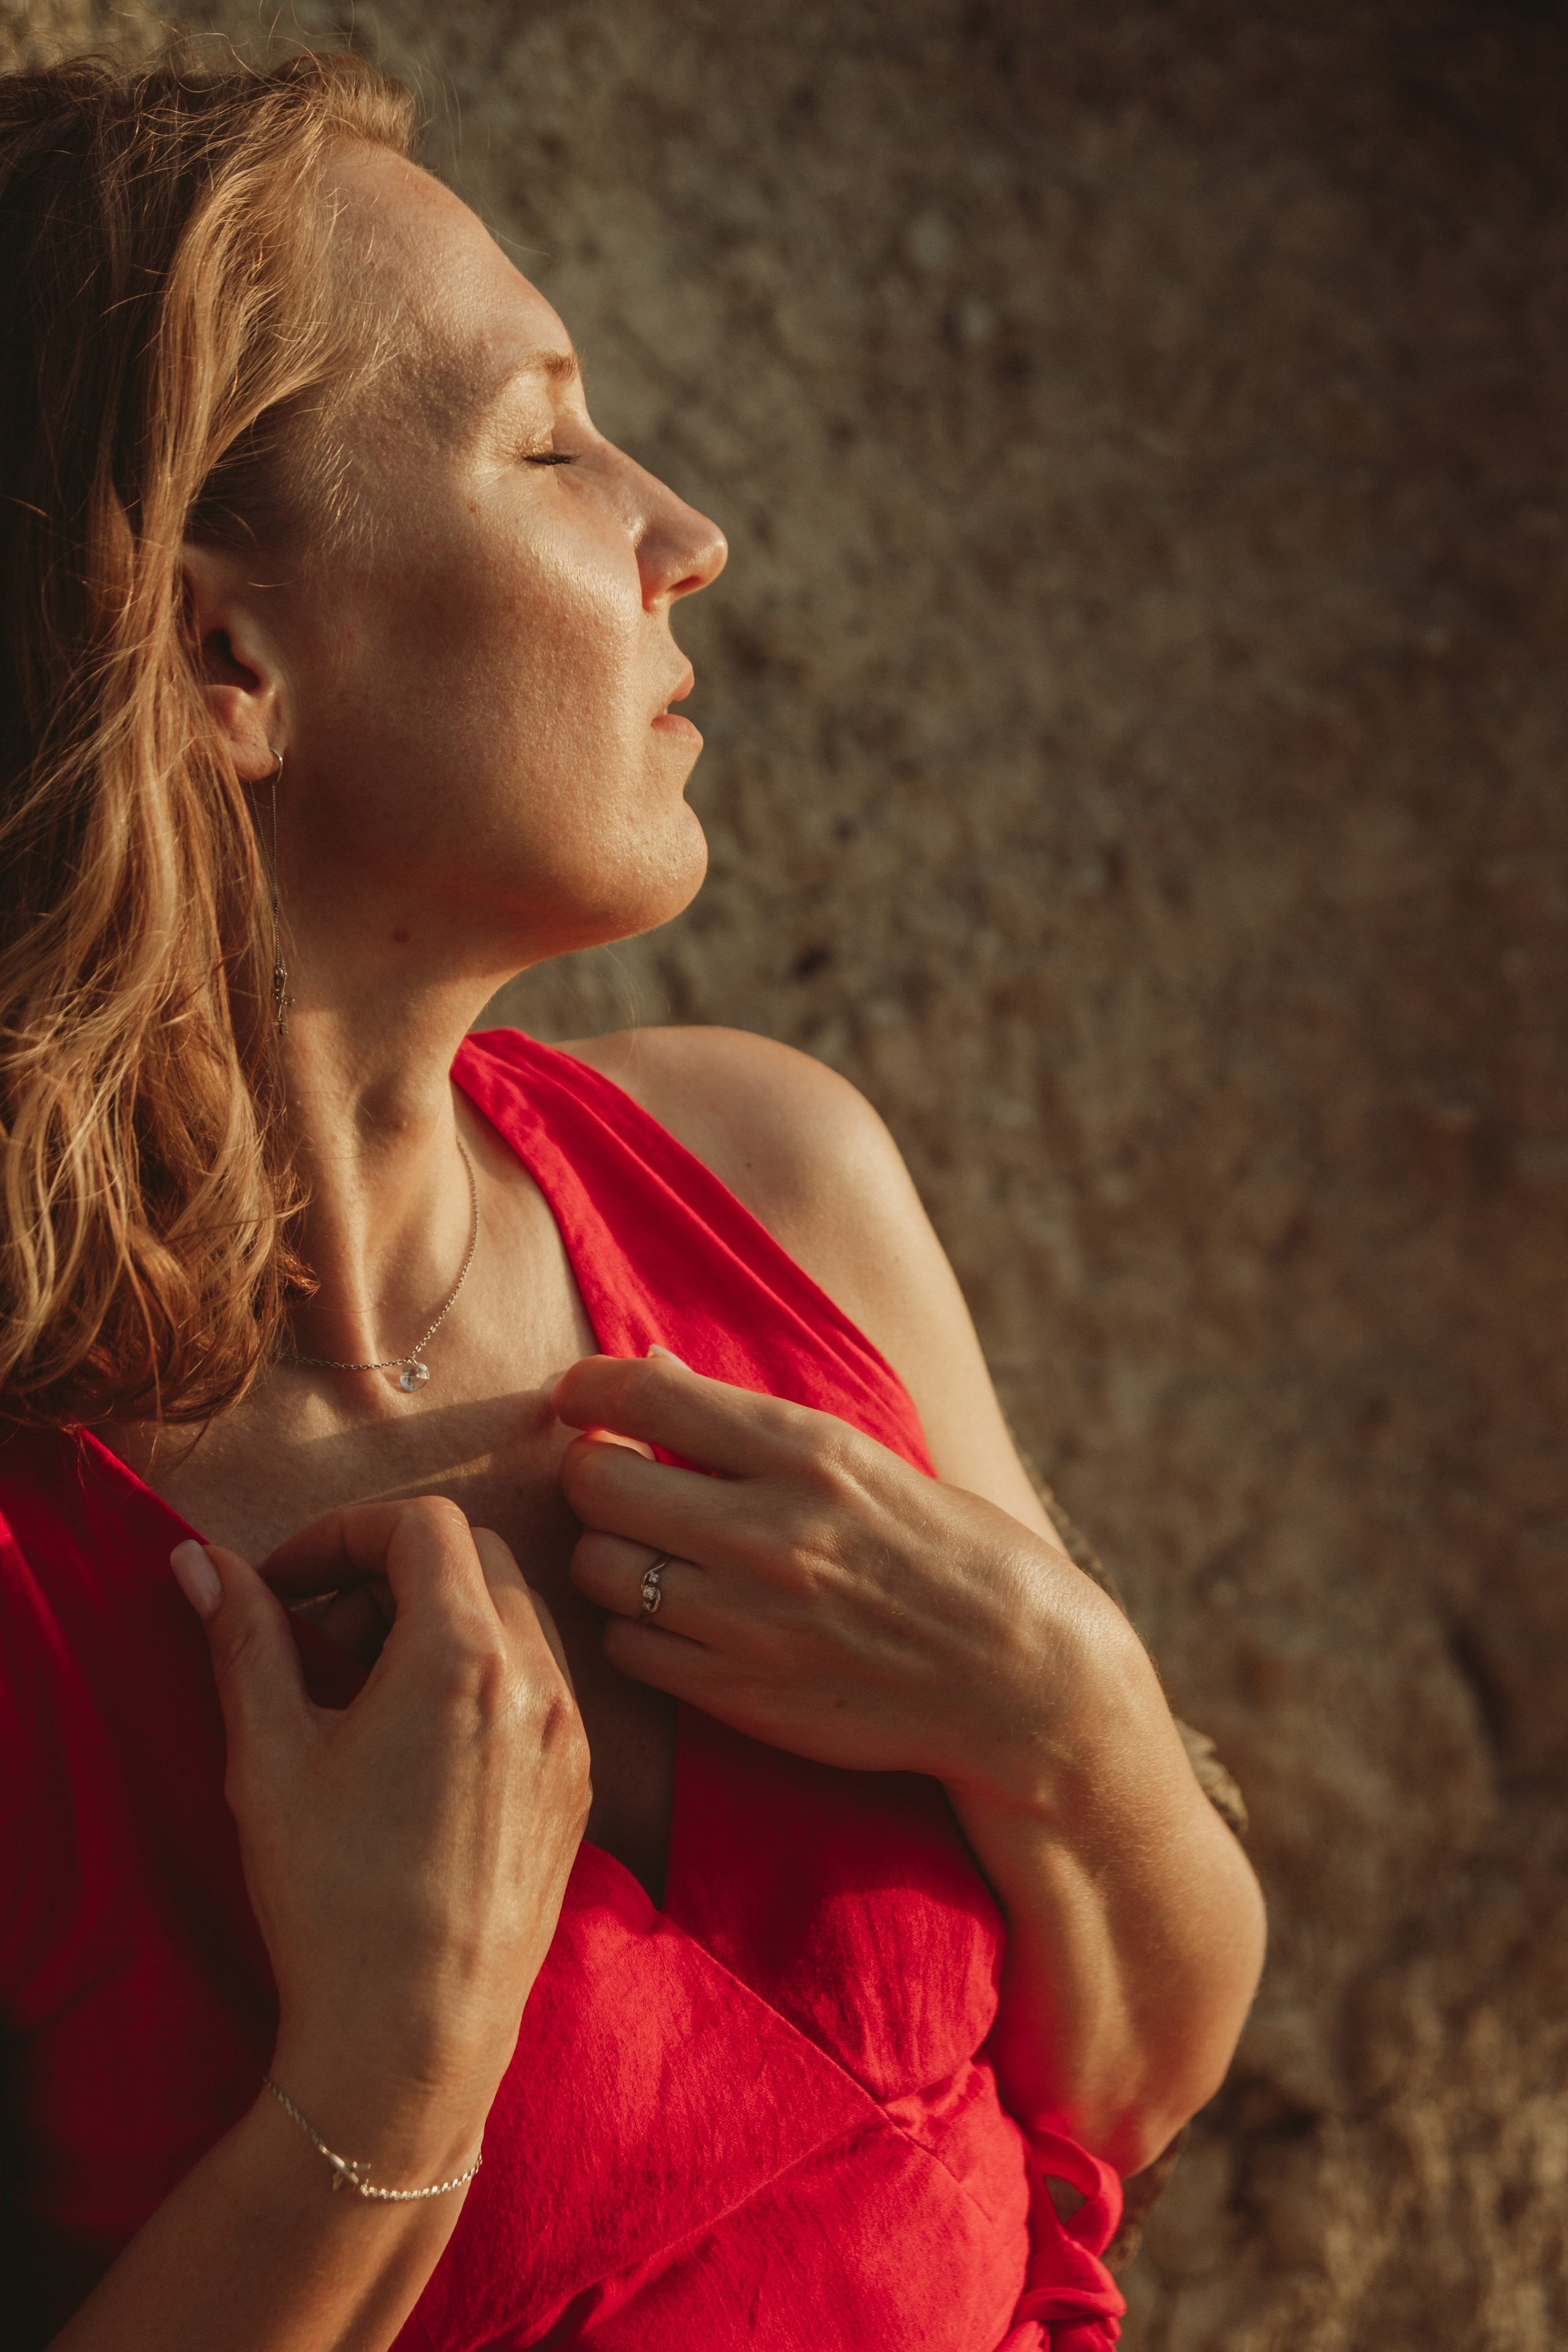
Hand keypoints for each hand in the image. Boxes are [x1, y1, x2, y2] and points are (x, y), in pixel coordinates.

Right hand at [170, 1500, 590, 2174]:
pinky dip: (479, 1675)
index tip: (284, 1587)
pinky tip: (418, 1745)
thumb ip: (246, 1640)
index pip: (420, 1524)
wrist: (414, 2036)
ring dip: (438, 1621)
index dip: (342, 1534)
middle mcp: (537, 1679)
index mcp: (463, 1656)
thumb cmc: (335, 1899)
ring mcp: (570, 1731)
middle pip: (474, 1556)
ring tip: (363, 1694)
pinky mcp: (578, 1782)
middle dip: (390, 1571)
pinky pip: (538, 1682)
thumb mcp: (270, 1758)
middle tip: (321, 1639)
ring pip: (513, 1616)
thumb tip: (200, 1560)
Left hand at [553, 1352, 1117, 1807]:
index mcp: (809, 1453)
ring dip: (605, 1552)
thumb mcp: (866, 1459)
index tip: (577, 1394)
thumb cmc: (947, 1552)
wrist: (1019, 1680)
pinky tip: (673, 1614)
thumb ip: (749, 1423)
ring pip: (598, 1568)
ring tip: (644, 1549)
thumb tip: (648, 1366)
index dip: (587, 1388)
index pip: (645, 1394)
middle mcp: (769, 1531)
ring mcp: (748, 1618)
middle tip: (611, 1475)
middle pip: (595, 1481)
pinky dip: (631, 1626)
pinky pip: (626, 1648)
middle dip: (589, 1470)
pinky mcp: (737, 1694)